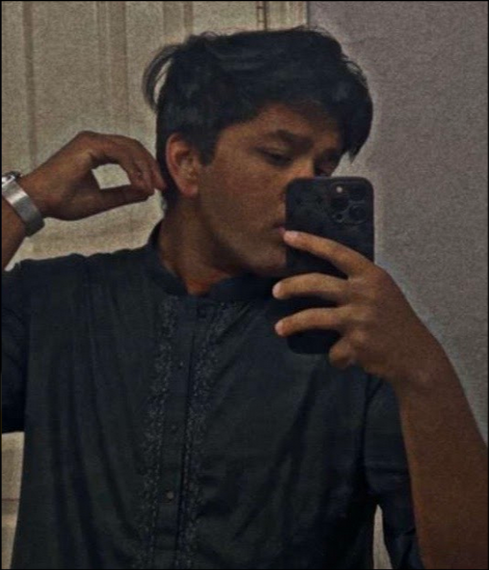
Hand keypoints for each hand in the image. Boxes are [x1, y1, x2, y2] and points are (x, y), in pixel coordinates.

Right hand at [18, 131, 165, 220]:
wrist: (39, 201)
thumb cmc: (63, 201)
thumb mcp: (102, 200)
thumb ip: (124, 194)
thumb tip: (146, 191)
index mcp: (97, 150)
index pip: (130, 153)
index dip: (147, 169)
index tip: (157, 188)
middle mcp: (95, 141)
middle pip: (134, 147)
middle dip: (151, 167)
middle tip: (161, 186)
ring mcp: (92, 140)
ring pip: (130, 148)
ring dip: (145, 168)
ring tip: (152, 188)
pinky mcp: (89, 144)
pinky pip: (121, 153)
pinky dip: (133, 169)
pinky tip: (140, 185)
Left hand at [272, 231, 441, 386]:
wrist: (416, 356)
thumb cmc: (395, 320)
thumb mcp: (382, 291)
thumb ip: (357, 281)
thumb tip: (320, 275)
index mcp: (372, 275)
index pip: (336, 252)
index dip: (310, 242)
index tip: (287, 235)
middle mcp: (365, 293)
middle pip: (317, 283)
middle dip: (291, 286)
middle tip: (275, 291)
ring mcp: (360, 319)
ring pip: (314, 318)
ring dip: (293, 324)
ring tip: (279, 329)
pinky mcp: (357, 344)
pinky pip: (334, 350)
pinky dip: (337, 356)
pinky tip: (346, 358)